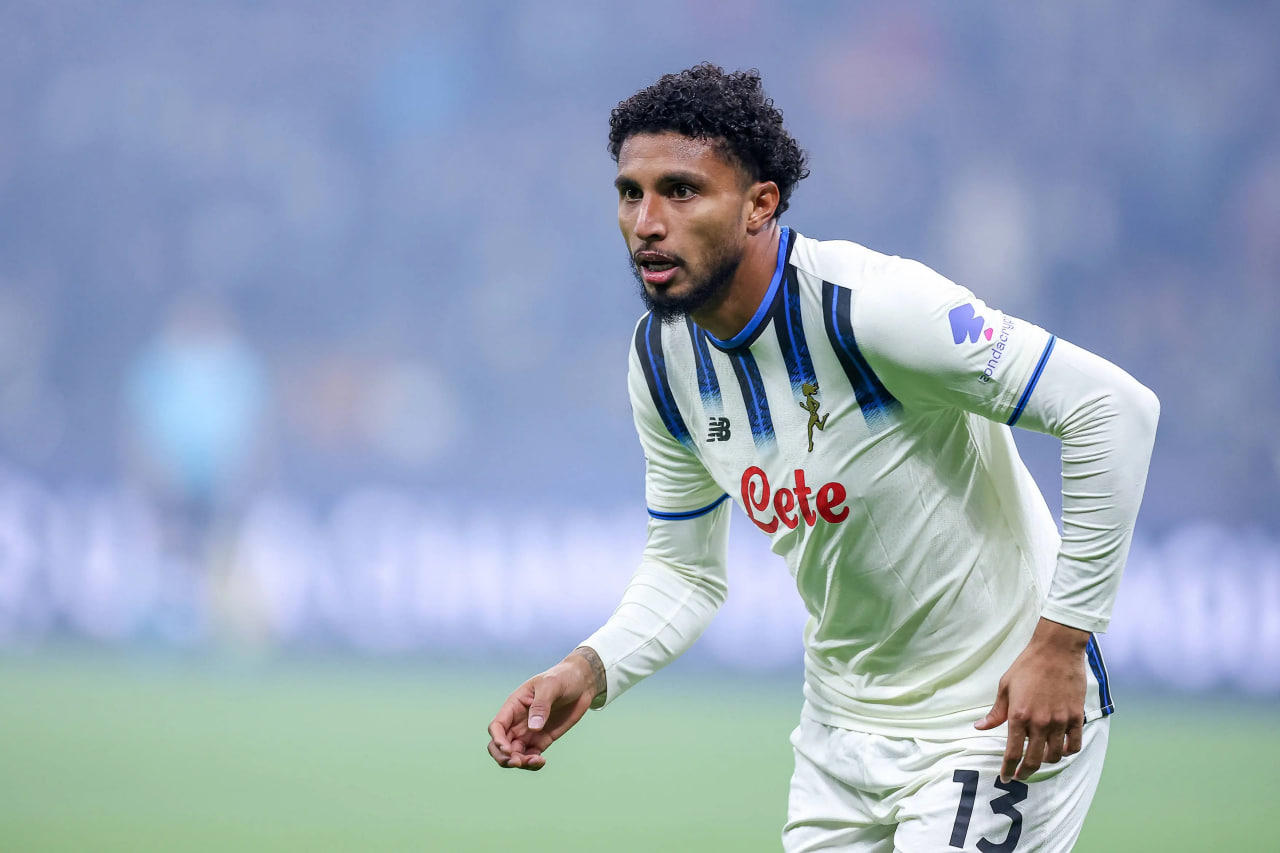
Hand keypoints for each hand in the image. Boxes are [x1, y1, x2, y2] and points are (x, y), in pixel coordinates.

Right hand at [486, 647, 602, 770]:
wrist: (582, 683)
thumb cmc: (563, 678)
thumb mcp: (551, 685)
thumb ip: (541, 706)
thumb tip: (533, 728)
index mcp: (514, 706)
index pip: (497, 727)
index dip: (498, 741)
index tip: (508, 751)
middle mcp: (517, 721)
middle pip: (499, 745)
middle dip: (504, 757)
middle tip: (518, 763)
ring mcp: (529, 732)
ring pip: (515, 754)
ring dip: (520, 762)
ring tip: (536, 761)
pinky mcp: (542, 740)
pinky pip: (531, 756)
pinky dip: (532, 763)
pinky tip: (541, 762)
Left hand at [974, 618, 1088, 782]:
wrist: (1056, 650)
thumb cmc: (1027, 666)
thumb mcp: (1005, 687)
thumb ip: (996, 712)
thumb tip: (980, 727)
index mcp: (1019, 715)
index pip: (1012, 752)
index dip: (1008, 769)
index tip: (1006, 777)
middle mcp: (1040, 723)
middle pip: (1034, 760)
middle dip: (1025, 772)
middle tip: (1021, 775)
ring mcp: (1060, 721)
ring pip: (1055, 755)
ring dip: (1046, 760)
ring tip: (1040, 757)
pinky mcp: (1076, 717)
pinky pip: (1075, 744)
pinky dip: (1067, 751)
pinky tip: (1061, 749)